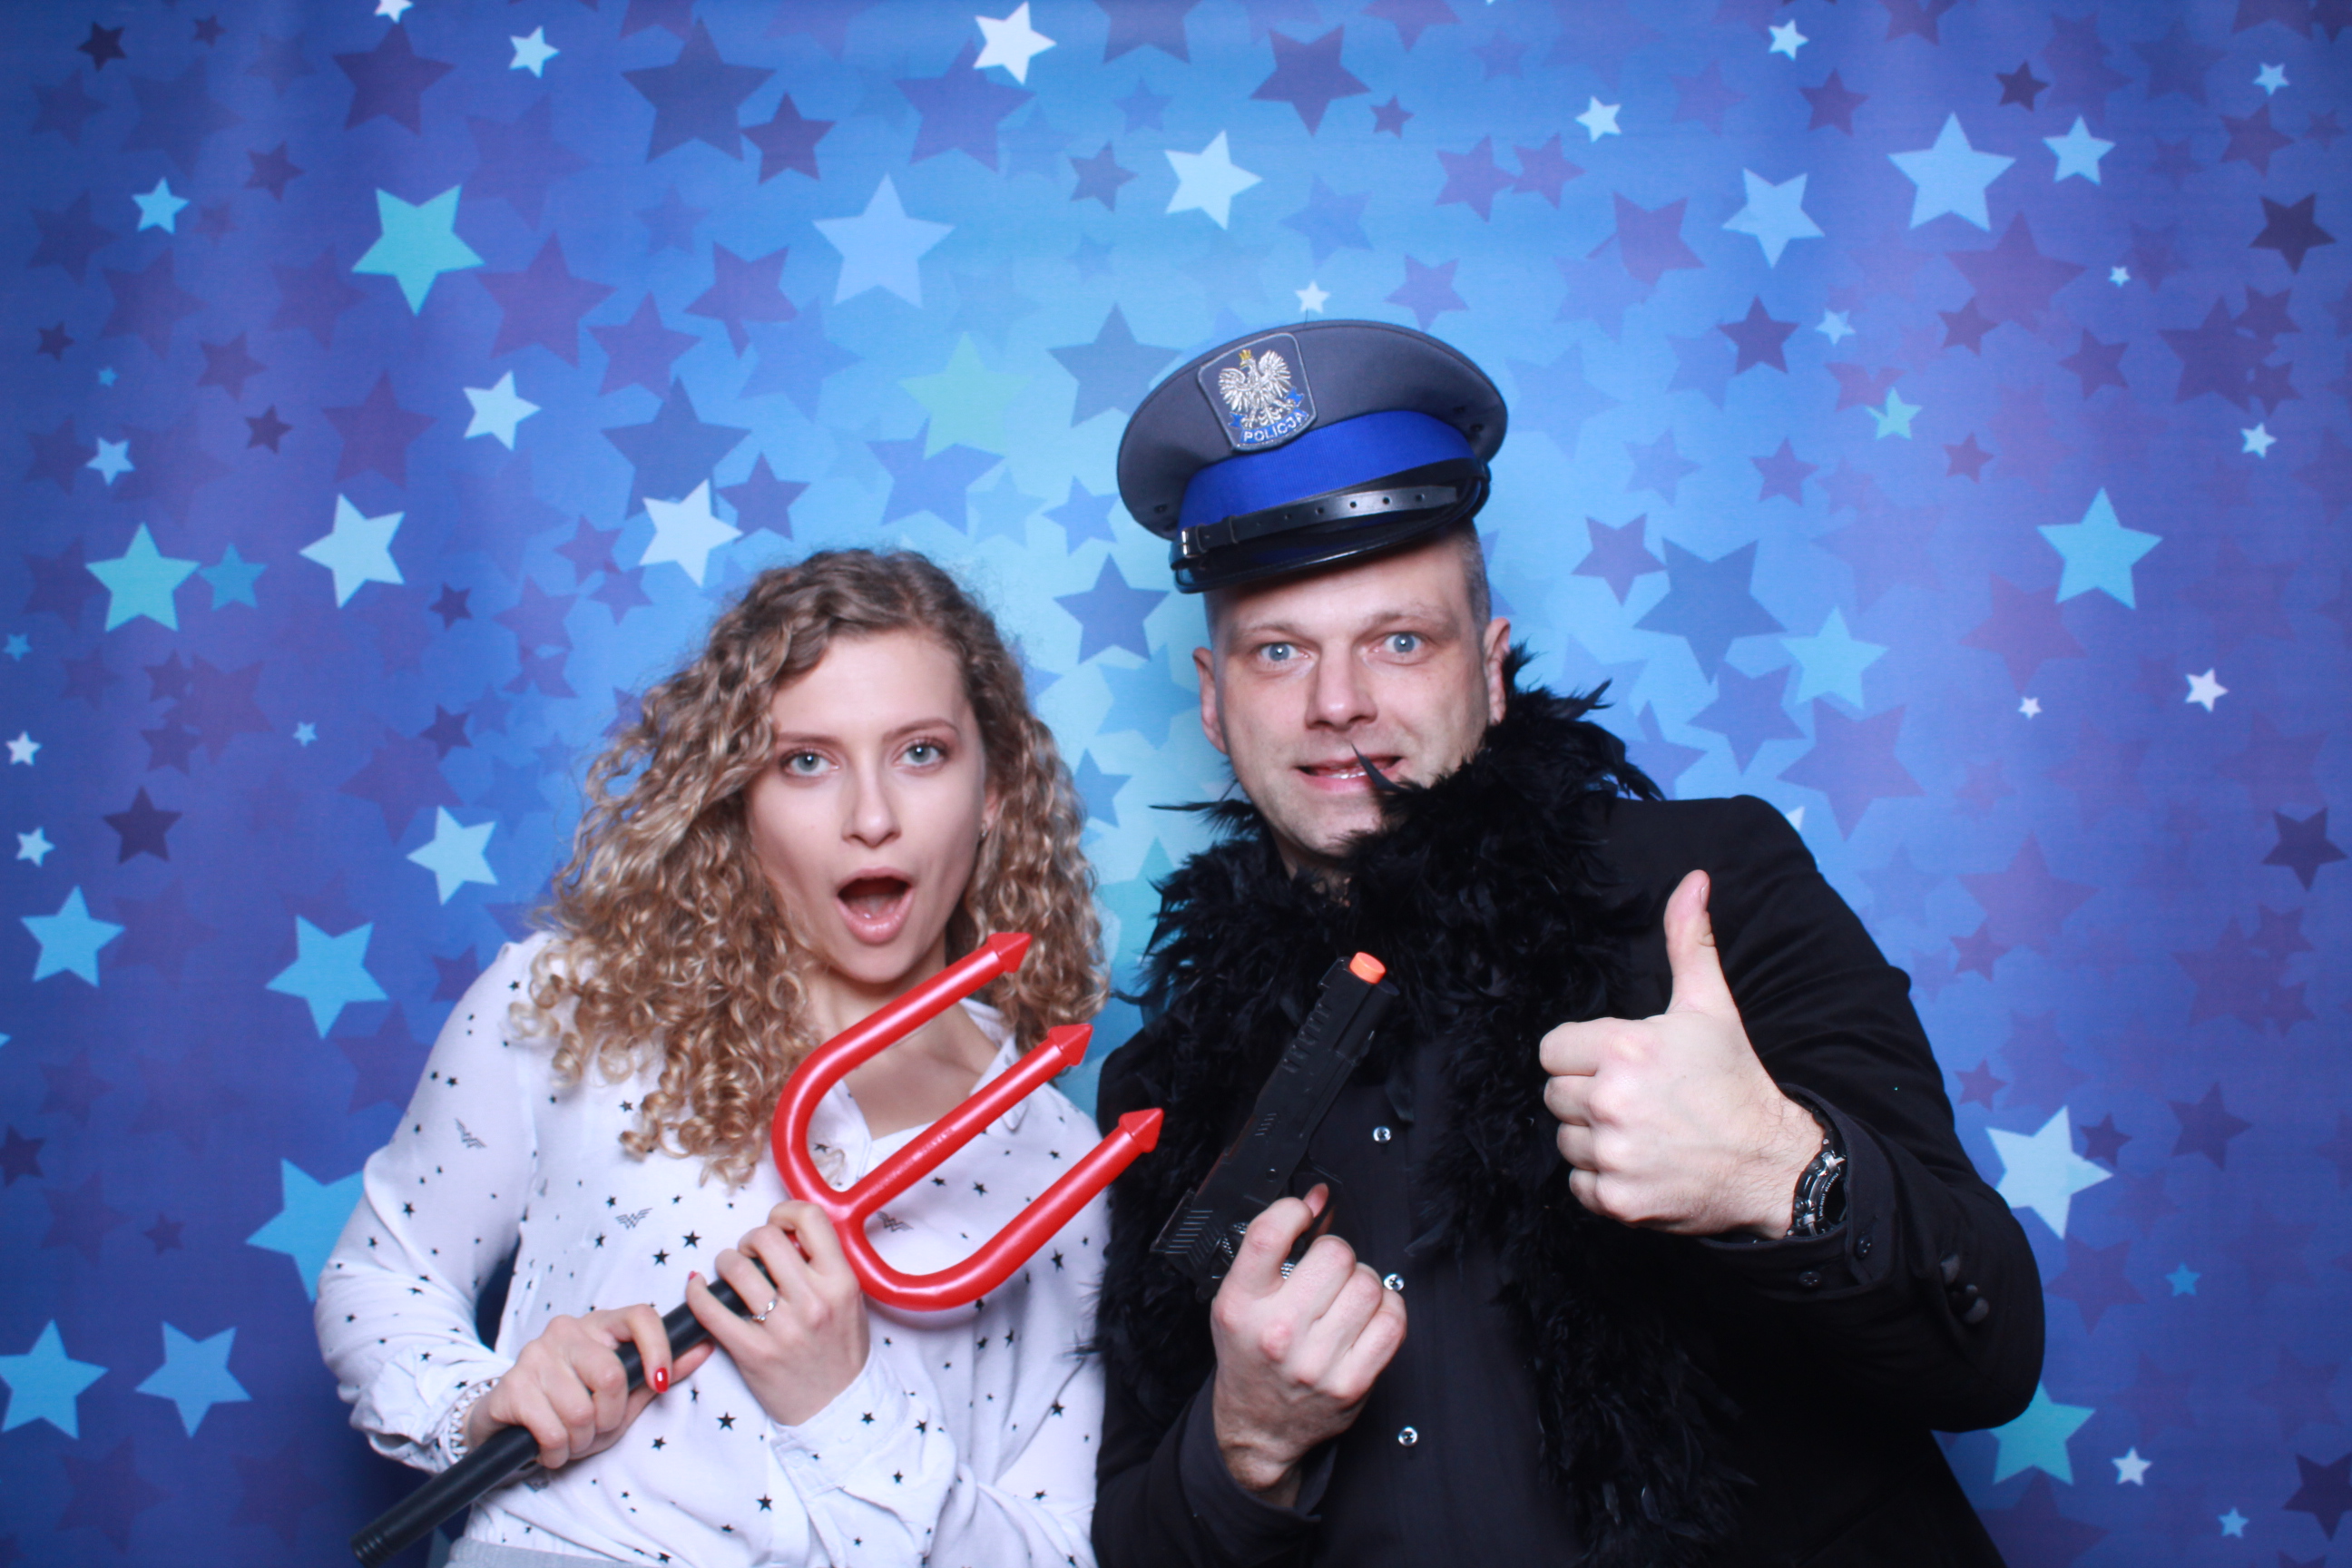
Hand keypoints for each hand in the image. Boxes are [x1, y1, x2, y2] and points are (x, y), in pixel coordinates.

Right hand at [465, 1305, 713, 1469]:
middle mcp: (566, 1331)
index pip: (641, 1315)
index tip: (658, 1382)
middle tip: (596, 1427)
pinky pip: (552, 1430)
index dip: (659, 1349)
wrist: (507, 1424)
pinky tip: (549, 1446)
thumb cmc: (572, 1407)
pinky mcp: (511, 1386)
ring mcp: (535, 1355)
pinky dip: (557, 1451)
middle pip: (612, 1375)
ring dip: (581, 1440)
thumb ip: (661, 1373)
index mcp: (599, 1325)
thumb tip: (705, 1347)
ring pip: (581, 1410)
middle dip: (609, 1417)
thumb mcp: (623, 1395)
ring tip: (570, 1437)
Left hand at [686, 1201, 870, 1425]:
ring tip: (728, 1273)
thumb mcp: (850, 1301)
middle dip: (750, 1240)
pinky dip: (697, 1294)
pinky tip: (697, 1290)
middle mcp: (813, 1300)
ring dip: (725, 1263)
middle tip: (749, 1254)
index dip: (786, 1212)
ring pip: (736, 1268)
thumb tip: (788, 1235)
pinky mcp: (753, 1353)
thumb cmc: (840, 1352)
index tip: (777, 1223)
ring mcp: (783, 1328)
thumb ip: (825, 1266)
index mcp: (841, 1282)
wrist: (836, 1408)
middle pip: (766, 1238)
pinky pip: (712, 1310)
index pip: (811, 1218)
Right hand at [1208, 1186, 1406, 1506]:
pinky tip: (1368, 1316)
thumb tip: (1319, 1201)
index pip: (1270, 1235)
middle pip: (1334, 1255)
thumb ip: (1274, 1248)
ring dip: (1363, 1282)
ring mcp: (1317, 1361)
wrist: (1259, 1426)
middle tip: (1327, 1271)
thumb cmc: (1250, 1357)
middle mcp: (1277, 1332)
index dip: (1296, 1211)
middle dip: (1337, 1254)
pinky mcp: (1352, 1382)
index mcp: (1241, 1305)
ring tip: (1345, 1297)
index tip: (1305, 1214)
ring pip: (1369, 1284)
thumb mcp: (1241, 1299)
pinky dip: (1387, 1309)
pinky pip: (1392, 1321)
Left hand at [1539, 870, 1821, 1237]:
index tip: (1618, 1064)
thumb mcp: (1711, 1007)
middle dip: (1588, 1094)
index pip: (1554, 1049)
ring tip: (1643, 1131)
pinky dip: (1603, 1181)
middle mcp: (1611, 1101)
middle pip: (1555, 1094)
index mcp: (1624, 1048)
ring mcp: (1613, 1154)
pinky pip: (1579, 1186)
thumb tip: (1693, 880)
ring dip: (1594, 1138)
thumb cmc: (1736, 1082)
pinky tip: (1642, 1164)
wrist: (1773, 1164)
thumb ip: (1689, 941)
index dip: (1583, 1055)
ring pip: (1565, 1140)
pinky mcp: (1617, 1200)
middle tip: (1638, 1099)